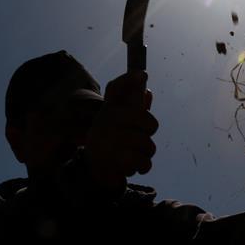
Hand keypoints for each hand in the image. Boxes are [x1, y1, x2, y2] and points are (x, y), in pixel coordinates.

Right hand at [84, 71, 158, 189]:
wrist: (94, 170)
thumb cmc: (114, 142)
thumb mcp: (123, 123)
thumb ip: (136, 108)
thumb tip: (147, 92)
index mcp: (108, 110)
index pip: (116, 89)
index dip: (129, 80)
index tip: (143, 74)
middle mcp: (104, 121)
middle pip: (145, 120)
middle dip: (149, 131)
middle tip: (142, 136)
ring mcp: (107, 140)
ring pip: (147, 144)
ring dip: (147, 153)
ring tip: (136, 154)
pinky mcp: (112, 160)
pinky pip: (143, 161)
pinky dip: (143, 166)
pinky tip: (135, 166)